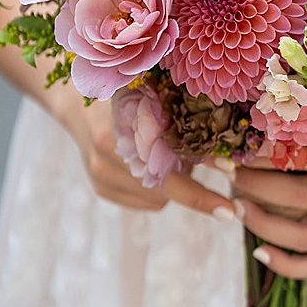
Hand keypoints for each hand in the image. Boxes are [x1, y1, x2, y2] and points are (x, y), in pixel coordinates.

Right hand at [55, 93, 236, 218]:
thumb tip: (225, 160)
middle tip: (215, 188)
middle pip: (164, 192)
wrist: (78, 101)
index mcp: (118, 134)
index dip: (200, 196)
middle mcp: (106, 159)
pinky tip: (150, 165)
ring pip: (157, 199)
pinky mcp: (100, 188)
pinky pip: (144, 201)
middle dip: (192, 188)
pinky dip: (156, 188)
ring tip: (167, 155)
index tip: (228, 211)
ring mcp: (100, 177)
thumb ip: (182, 128)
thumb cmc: (127, 95)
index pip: (168, 175)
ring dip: (171, 184)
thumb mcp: (155, 102)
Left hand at [230, 147, 306, 278]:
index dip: (264, 151)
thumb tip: (254, 124)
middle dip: (253, 183)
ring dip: (260, 223)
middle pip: (298, 195)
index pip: (305, 156)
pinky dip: (284, 265)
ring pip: (302, 236)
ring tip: (234, 206)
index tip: (234, 144)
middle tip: (225, 169)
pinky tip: (258, 252)